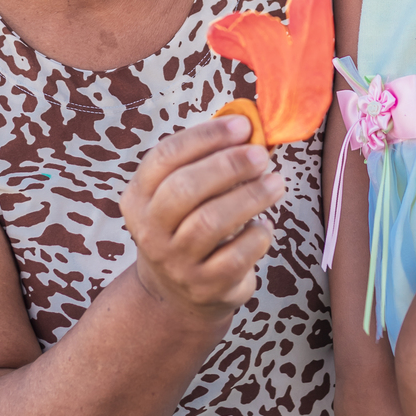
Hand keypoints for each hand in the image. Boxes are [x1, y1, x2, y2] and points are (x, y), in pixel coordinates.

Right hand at [121, 115, 285, 312]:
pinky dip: (257, 236)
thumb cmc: (189, 225)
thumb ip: (208, 159)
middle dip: (228, 166)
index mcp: (139, 197)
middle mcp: (150, 230)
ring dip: (250, 197)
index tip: (243, 125)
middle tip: (261, 155)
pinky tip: (264, 226)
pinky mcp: (204, 286)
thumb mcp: (183, 193)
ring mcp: (175, 262)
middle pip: (183, 189)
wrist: (178, 293)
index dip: (205, 136)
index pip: (164, 157)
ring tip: (276, 183)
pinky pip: (234, 257)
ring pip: (209, 222)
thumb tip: (249, 122)